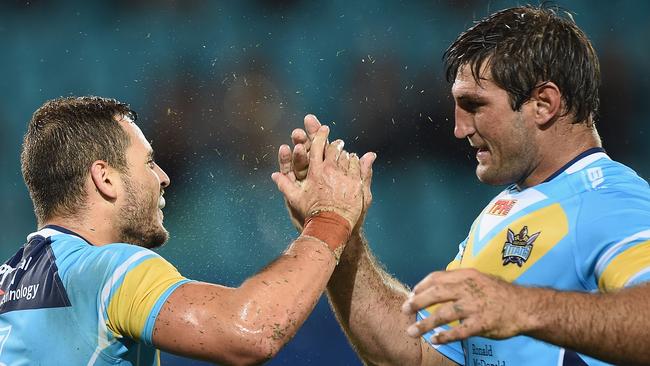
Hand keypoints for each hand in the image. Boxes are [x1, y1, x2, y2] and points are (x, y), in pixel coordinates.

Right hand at [272, 125, 363, 228]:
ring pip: (347, 156)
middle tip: (337, 142)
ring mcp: (345, 177)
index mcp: (315, 171)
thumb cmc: (310, 214)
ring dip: (346, 153)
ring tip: (346, 153)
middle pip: (334, 149)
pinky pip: (358, 167)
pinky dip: (357, 162)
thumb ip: (284, 184)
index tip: (324, 128)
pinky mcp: (357, 184)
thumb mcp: (295, 200)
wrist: (331, 227)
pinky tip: (356, 162)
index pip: (317, 146)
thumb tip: (274, 174)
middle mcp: (330, 171)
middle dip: (335, 144)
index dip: (320, 135)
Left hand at [400, 268, 535, 343]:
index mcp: (467, 275)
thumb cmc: (501, 294)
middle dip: (417, 302)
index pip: (438, 277)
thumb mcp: (480, 279)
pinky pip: (459, 331)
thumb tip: (438, 286)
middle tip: (405, 310)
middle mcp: (469, 289)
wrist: (526, 306)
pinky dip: (445, 336)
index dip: (422, 285)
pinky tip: (434, 340)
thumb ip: (460, 282)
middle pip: (436, 294)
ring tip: (412, 331)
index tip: (412, 293)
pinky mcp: (482, 323)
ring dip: (425, 323)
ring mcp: (475, 306)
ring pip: (444, 314)